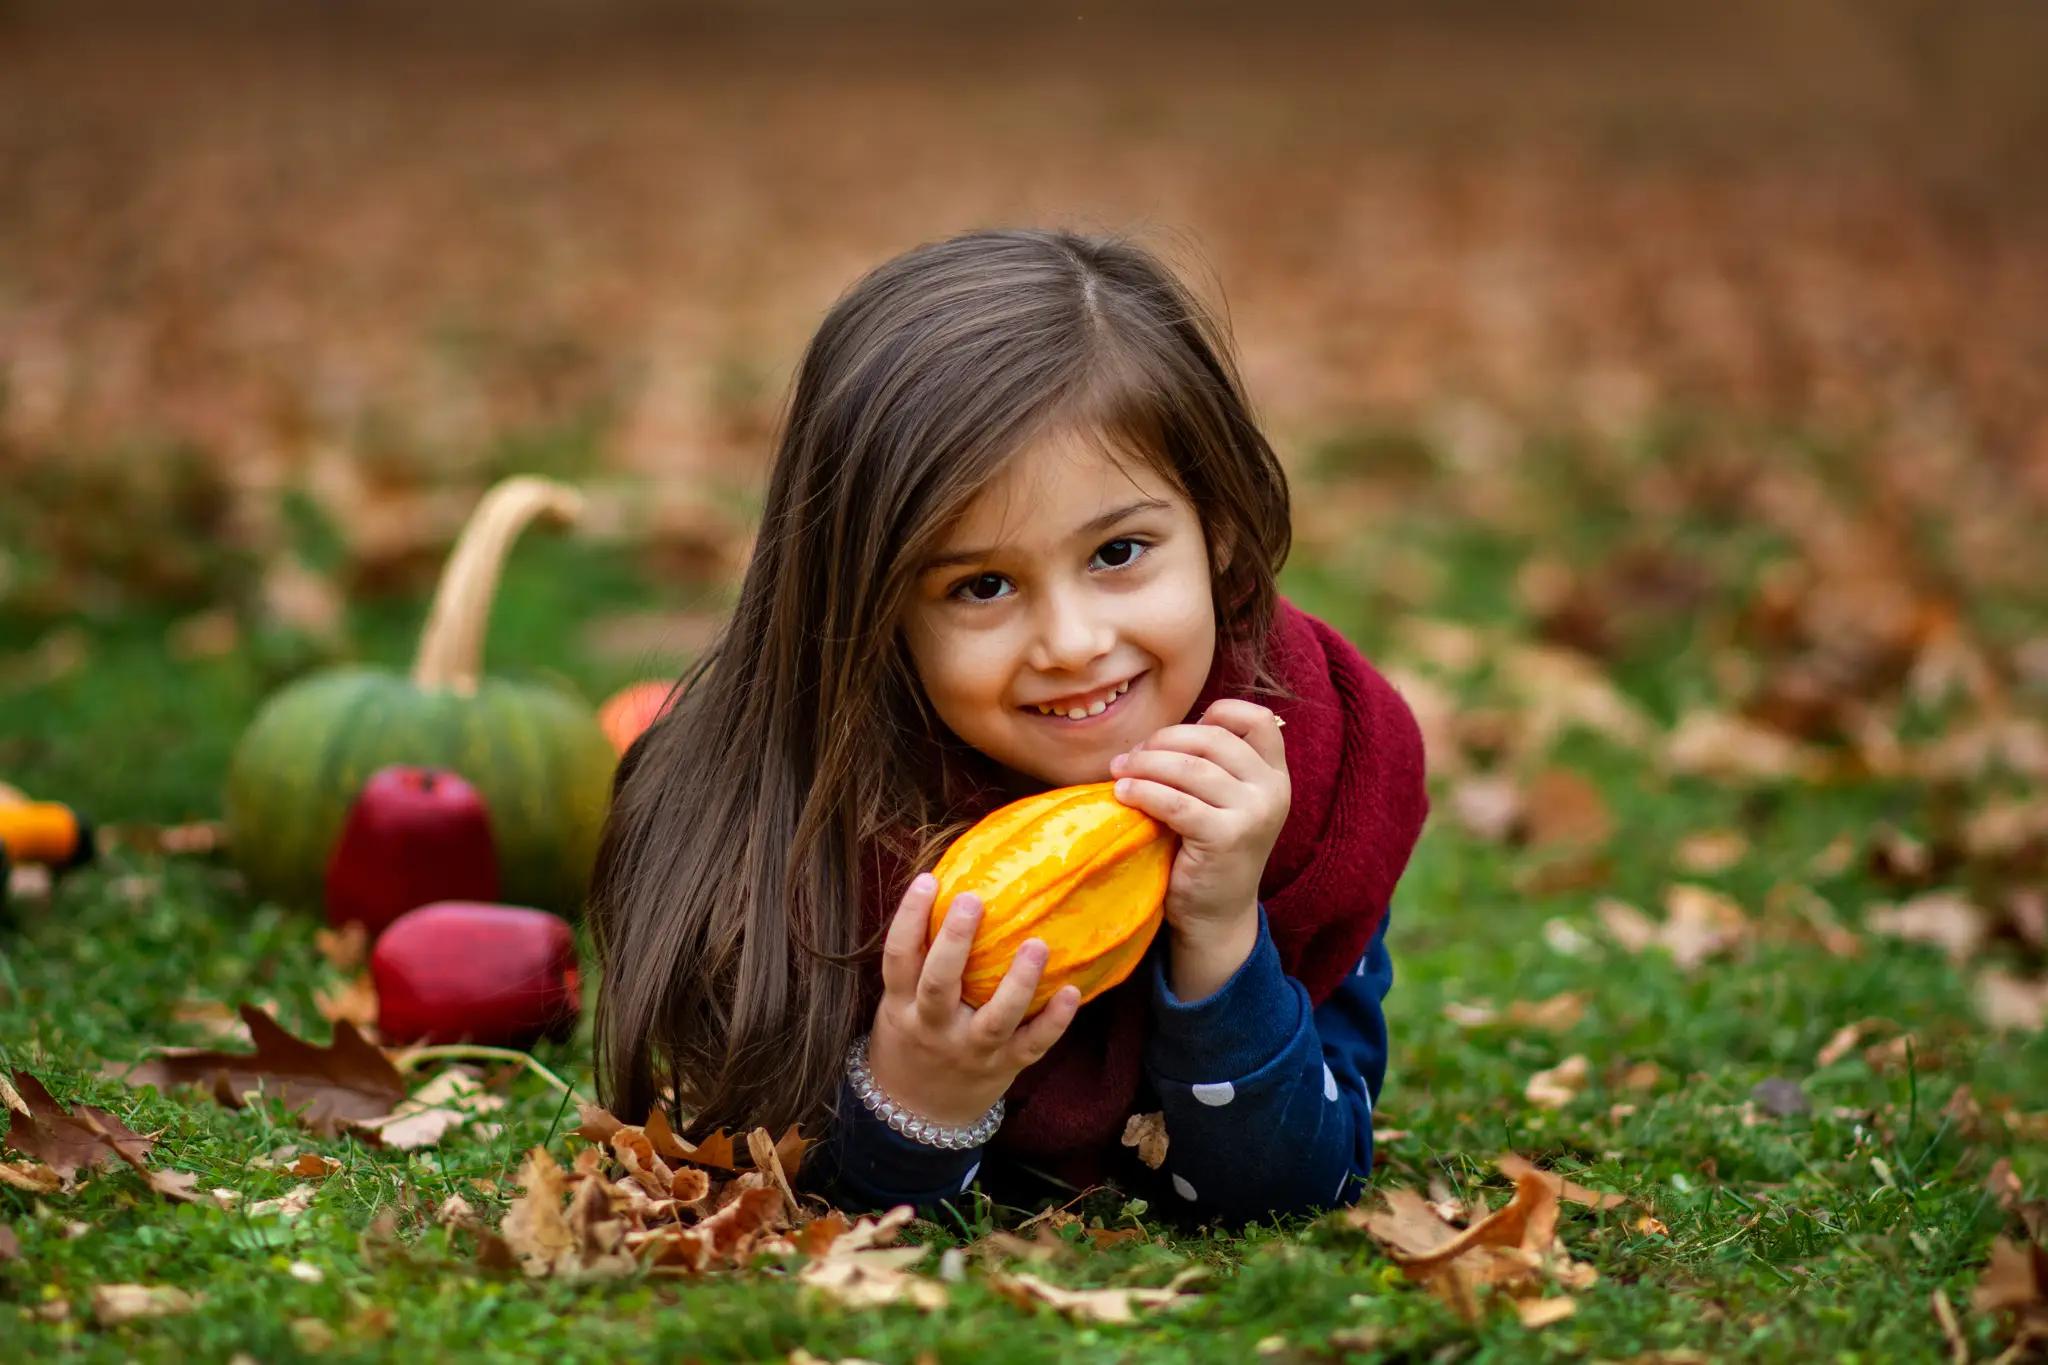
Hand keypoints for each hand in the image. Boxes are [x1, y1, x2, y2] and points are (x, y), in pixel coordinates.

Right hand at [865, 872, 1082, 1127]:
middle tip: (972, 900)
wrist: (916, 1114)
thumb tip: (949, 890)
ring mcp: (971, 1050)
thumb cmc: (912, 1040)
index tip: (927, 880)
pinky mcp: (1004, 1067)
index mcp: (902, 1007)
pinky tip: (1071, 991)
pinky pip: (1032, 1045)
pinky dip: (1054, 1022)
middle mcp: (934, 1028)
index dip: (909, 918)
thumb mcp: (898, 1005)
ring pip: (994, 1019)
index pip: (899, 958)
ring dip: (1018, 982)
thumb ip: (919, 963)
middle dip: (955, 942)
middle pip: (940, 983)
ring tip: (1037, 944)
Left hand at [1109, 698, 1290, 941]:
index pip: (1255, 719)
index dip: (1215, 713)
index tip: (1175, 736)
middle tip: (1130, 756)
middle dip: (1162, 741)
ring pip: (1189, 768)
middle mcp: (1273, 789)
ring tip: (1119, 772)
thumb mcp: (1222, 800)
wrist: (1216, 914)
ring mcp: (1254, 813)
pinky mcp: (1226, 837)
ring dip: (1145, 765)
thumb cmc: (1208, 850)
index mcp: (1275, 774)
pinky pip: (1175, 801)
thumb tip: (1157, 732)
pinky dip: (1143, 792)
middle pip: (1212, 738)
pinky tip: (1123, 794)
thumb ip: (1210, 763)